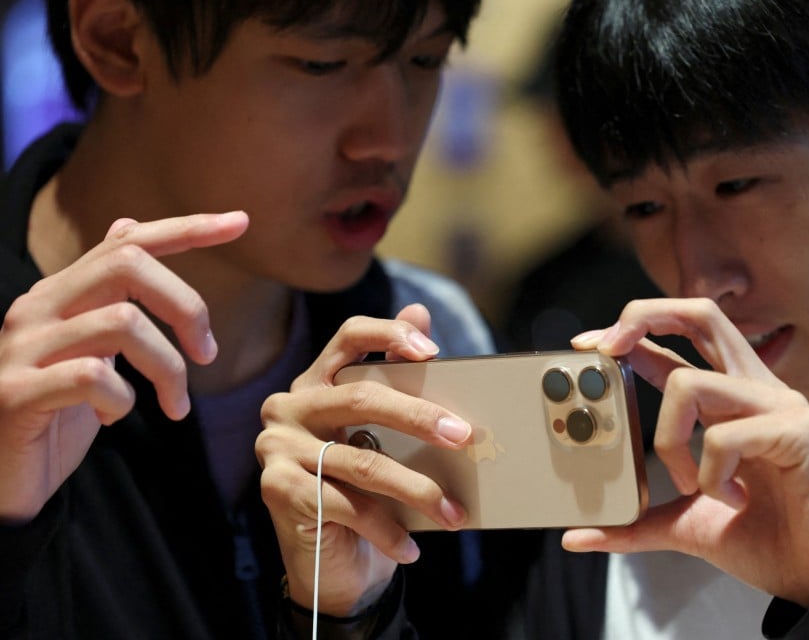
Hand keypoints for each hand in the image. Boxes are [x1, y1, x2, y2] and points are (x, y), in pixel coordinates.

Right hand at [0, 212, 248, 522]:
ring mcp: (22, 348)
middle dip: (187, 305)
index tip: (240, 222)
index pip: (127, 241)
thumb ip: (108, 295)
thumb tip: (127, 226)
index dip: (188, 228)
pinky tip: (114, 418)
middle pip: (128, 264)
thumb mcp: (89, 347)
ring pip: (122, 322)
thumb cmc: (53, 415)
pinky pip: (92, 377)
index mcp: (60, 294)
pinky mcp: (15, 393)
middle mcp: (37, 308)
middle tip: (207, 354)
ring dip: (168, 367)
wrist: (1, 484)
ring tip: (174, 405)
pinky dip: (123, 399)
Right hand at [257, 304, 471, 616]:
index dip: (389, 334)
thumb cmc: (366, 492)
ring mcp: (276, 447)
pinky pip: (347, 505)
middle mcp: (288, 406)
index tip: (433, 350)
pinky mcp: (277, 489)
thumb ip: (398, 380)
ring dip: (417, 490)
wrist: (333, 565)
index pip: (349, 336)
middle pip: (361, 397)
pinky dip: (387, 530)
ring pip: (363, 460)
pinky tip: (411, 546)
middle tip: (464, 436)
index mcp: (316, 382)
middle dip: (420, 417)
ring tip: (454, 512)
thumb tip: (420, 312)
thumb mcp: (386, 437)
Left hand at [564, 298, 808, 606]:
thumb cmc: (764, 540)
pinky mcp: (800, 430)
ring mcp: (782, 404)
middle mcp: (757, 389)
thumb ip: (636, 521)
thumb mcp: (683, 523)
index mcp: (732, 401)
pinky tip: (734, 500)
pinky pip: (723, 436)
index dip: (634, 331)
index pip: (680, 343)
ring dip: (669, 442)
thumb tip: (578, 537)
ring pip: (689, 383)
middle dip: (644, 316)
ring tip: (689, 486)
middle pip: (702, 314)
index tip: (585, 345)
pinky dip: (711, 475)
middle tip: (607, 347)